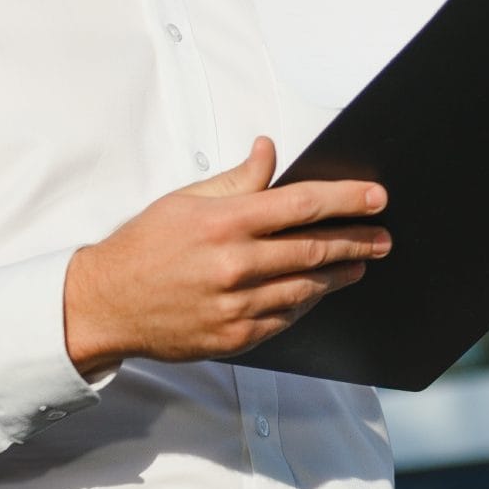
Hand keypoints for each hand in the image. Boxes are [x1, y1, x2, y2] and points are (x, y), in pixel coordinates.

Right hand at [61, 138, 389, 373]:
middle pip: (314, 249)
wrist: (106, 305)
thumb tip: (271, 150)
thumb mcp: (186, 199)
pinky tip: (320, 289)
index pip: (302, 204)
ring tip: (361, 262)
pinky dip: (308, 301)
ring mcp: (237, 305)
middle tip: (383, 236)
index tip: (376, 198)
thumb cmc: (145, 246)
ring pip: (306, 287)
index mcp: (225, 223)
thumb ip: (237, 178)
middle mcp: (235, 265)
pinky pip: (286, 317)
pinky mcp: (235, 337)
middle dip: (356, 240)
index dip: (346, 200)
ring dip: (340, 274)